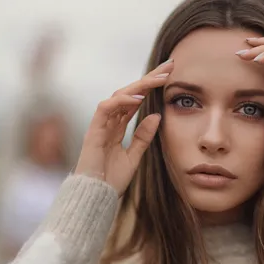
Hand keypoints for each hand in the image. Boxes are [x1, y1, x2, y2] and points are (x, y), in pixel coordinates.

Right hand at [74, 60, 173, 194]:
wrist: (95, 198)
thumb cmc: (111, 181)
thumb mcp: (134, 157)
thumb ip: (143, 136)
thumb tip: (156, 115)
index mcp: (117, 127)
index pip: (135, 100)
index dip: (151, 86)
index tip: (170, 75)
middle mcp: (108, 122)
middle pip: (129, 92)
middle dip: (149, 78)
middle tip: (169, 65)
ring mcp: (99, 125)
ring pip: (118, 95)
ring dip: (140, 85)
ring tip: (160, 78)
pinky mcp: (93, 131)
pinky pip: (105, 108)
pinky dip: (121, 101)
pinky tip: (139, 97)